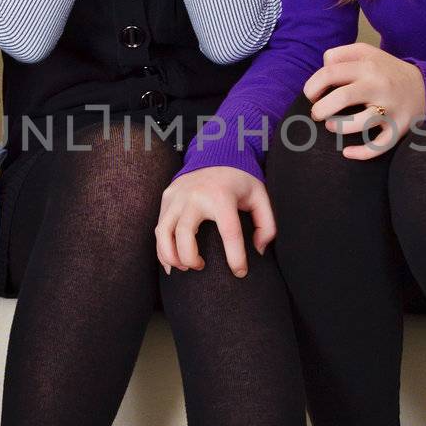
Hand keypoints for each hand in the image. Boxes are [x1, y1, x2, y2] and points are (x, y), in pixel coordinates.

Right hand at [155, 166, 275, 277]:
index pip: (229, 232)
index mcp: (222, 196)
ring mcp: (178, 196)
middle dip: (191, 258)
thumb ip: (266, 224)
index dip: (235, 257)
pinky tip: (171, 262)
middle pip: (185, 235)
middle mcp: (196, 196)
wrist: (216, 153)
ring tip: (184, 267)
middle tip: (201, 267)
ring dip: (171, 256)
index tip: (240, 272)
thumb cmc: (239, 181)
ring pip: (164, 232)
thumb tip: (259, 250)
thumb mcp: (260, 197)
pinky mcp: (167, 197)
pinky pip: (159, 227)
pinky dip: (162, 248)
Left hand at [303, 43, 425, 158]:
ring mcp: (391, 109)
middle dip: (320, 109)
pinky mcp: (399, 128)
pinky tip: (347, 152)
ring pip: (360, 123)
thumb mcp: (365, 52)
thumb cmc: (384, 71)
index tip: (311, 96)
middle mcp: (380, 86)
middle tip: (316, 114)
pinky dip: (361, 153)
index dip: (312, 86)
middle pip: (342, 97)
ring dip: (338, 127)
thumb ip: (340, 55)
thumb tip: (321, 70)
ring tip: (331, 125)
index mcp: (368, 66)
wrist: (424, 86)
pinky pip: (379, 146)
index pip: (329, 73)